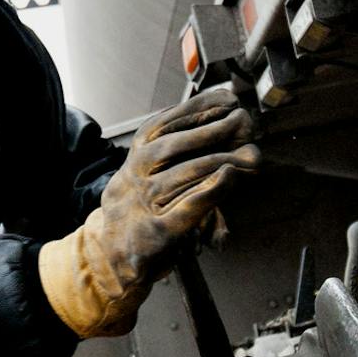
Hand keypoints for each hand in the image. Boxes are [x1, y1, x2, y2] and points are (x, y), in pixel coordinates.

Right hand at [38, 86, 259, 336]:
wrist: (108, 258)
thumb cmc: (137, 210)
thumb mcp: (147, 172)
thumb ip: (178, 151)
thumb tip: (223, 123)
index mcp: (136, 156)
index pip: (166, 123)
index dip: (199, 108)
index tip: (227, 98)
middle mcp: (137, 175)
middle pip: (175, 144)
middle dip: (213, 129)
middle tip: (244, 122)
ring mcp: (145, 203)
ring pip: (186, 174)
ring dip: (223, 160)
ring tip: (250, 153)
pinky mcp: (158, 232)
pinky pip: (188, 207)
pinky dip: (212, 190)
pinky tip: (230, 177)